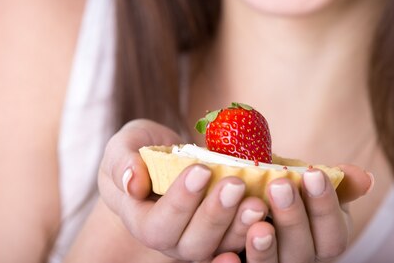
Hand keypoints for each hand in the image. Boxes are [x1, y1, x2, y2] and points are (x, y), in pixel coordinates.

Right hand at [98, 119, 268, 260]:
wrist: (162, 160)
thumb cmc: (139, 152)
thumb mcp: (123, 146)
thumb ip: (122, 161)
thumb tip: (132, 180)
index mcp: (143, 222)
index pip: (159, 224)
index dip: (181, 201)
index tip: (201, 169)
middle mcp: (172, 240)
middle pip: (193, 243)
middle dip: (216, 214)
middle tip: (235, 183)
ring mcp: (201, 241)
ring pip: (222, 247)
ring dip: (241, 225)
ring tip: (258, 200)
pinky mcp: (225, 234)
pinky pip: (242, 240)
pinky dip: (256, 227)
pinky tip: (270, 207)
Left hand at [211, 165, 372, 262]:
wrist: (236, 194)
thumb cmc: (277, 187)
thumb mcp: (303, 181)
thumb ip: (333, 181)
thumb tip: (364, 179)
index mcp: (321, 243)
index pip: (332, 236)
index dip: (324, 206)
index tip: (312, 173)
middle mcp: (296, 262)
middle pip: (301, 254)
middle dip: (292, 218)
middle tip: (279, 184)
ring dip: (262, 245)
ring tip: (253, 208)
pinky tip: (224, 253)